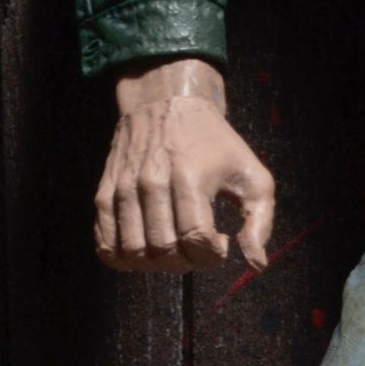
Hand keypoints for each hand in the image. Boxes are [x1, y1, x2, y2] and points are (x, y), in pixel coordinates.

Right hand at [94, 59, 275, 273]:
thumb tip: (257, 265)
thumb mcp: (251, 173)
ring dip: (157, 265)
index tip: (220, 242)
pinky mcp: (104, 195)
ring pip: (133, 254)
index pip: (195, 240)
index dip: (211, 255)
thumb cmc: (215, 142)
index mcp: (190, 178)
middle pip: (164, 252)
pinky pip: (104, 246)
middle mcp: (151, 184)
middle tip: (197, 247)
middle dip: (187, 263)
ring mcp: (123, 190)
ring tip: (174, 248)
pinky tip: (146, 249)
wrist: (166, 101)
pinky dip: (124, 260)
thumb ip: (260, 221)